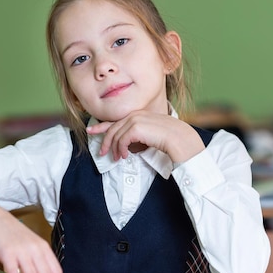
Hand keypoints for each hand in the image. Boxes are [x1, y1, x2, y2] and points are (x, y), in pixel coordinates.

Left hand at [86, 111, 204, 162]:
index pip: (116, 119)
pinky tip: (125, 156)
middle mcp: (136, 114)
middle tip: (101, 152)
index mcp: (140, 114)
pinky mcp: (136, 128)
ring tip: (117, 159)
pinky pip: (121, 140)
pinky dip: (121, 149)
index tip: (91, 131)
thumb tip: (127, 145)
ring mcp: (135, 119)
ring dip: (115, 149)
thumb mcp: (152, 135)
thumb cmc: (171, 139)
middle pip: (112, 128)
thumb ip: (139, 135)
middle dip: (105, 140)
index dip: (102, 126)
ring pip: (116, 135)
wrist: (182, 139)